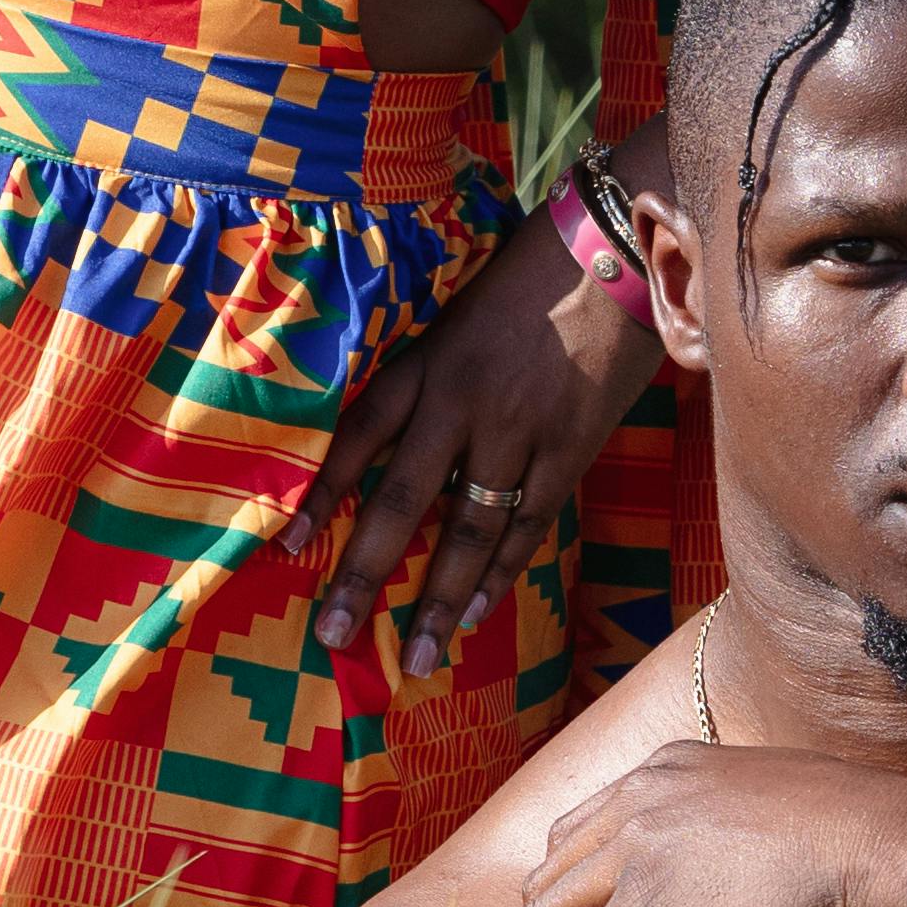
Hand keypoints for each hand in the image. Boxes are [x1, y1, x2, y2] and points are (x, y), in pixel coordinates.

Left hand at [315, 219, 661, 684]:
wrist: (619, 251)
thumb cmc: (531, 280)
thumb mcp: (458, 319)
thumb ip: (428, 382)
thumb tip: (394, 452)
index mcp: (427, 363)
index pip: (359, 436)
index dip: (322, 493)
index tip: (287, 546)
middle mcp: (463, 403)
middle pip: (403, 502)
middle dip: (365, 573)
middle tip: (334, 632)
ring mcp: (520, 431)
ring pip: (470, 531)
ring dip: (439, 598)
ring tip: (418, 656)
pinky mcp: (572, 447)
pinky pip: (530, 524)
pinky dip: (502, 572)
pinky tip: (476, 611)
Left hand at [514, 740, 906, 906]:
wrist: (906, 854)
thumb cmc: (880, 852)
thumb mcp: (796, 828)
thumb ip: (753, 842)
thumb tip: (765, 871)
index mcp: (670, 771)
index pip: (581, 838)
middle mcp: (639, 797)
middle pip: (547, 884)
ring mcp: (637, 845)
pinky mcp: (646, 905)